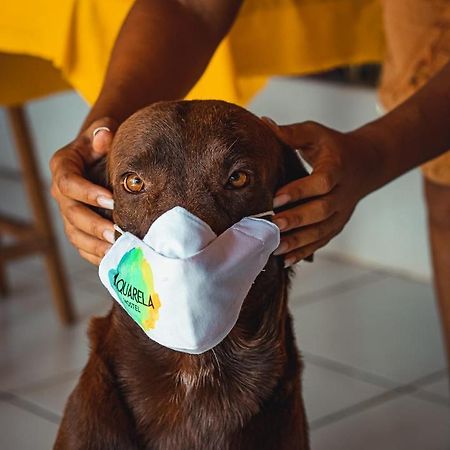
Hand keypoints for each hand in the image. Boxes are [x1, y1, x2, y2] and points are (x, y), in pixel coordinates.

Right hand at [50, 119, 116, 264]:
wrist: (103, 157)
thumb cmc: (105, 143)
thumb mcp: (103, 130)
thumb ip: (103, 131)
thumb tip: (105, 135)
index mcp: (63, 167)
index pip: (68, 183)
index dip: (88, 193)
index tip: (112, 201)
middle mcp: (62, 193)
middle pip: (71, 214)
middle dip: (94, 226)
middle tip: (117, 233)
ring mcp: (69, 212)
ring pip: (75, 234)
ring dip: (96, 245)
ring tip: (118, 250)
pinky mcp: (78, 227)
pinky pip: (83, 246)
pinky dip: (97, 254)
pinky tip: (115, 259)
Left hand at [264, 119, 380, 266]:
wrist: (364, 164)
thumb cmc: (332, 147)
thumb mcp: (315, 134)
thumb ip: (292, 133)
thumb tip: (264, 124)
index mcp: (337, 168)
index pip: (322, 182)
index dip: (300, 191)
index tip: (275, 198)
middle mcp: (342, 194)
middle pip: (321, 211)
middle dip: (296, 220)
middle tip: (271, 226)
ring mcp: (341, 213)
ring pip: (321, 231)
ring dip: (298, 241)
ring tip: (274, 248)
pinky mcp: (336, 225)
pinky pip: (321, 241)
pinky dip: (304, 251)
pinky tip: (286, 260)